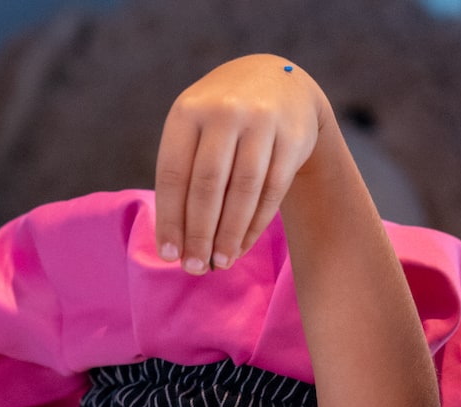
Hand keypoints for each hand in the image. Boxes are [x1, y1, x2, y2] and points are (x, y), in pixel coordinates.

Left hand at [154, 54, 332, 273]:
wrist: (279, 83)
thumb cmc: (224, 119)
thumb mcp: (196, 126)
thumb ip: (184, 171)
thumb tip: (176, 241)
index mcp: (189, 111)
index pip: (174, 173)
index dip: (170, 218)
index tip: (169, 255)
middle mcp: (224, 113)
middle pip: (209, 185)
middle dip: (200, 233)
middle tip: (195, 268)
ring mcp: (261, 123)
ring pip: (243, 191)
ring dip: (230, 233)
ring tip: (220, 263)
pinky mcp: (292, 138)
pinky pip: (272, 190)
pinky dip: (256, 223)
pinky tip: (243, 244)